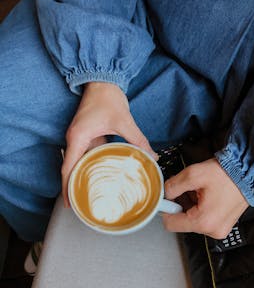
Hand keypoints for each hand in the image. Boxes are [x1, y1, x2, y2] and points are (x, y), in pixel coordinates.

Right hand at [62, 82, 156, 206]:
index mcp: (78, 138)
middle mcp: (75, 140)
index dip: (67, 187)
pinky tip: (97, 176)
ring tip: (88, 195)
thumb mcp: (124, 121)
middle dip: (72, 187)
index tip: (70, 203)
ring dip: (80, 178)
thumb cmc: (108, 99)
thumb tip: (152, 157)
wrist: (102, 82)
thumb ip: (138, 140)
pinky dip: (88, 167)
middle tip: (81, 205)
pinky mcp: (86, 136)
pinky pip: (85, 155)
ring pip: (76, 163)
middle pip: (69, 169)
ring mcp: (79, 138)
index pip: (68, 168)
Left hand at [162, 158, 248, 238]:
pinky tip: (206, 194)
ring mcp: (219, 229)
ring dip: (190, 205)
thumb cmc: (227, 174)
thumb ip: (173, 186)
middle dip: (180, 204)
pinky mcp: (223, 225)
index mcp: (203, 221)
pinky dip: (200, 207)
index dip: (166, 209)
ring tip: (200, 190)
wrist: (249, 173)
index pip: (170, 224)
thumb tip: (164, 194)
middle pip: (182, 222)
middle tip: (187, 189)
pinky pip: (203, 219)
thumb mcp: (193, 175)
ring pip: (192, 220)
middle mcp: (212, 230)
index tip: (167, 198)